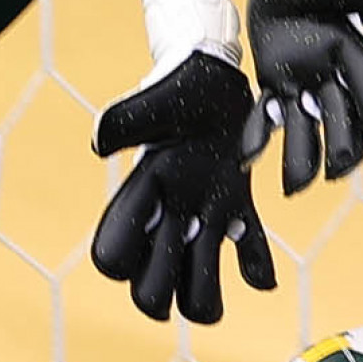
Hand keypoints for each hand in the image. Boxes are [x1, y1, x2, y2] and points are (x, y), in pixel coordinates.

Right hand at [91, 51, 275, 323]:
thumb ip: (127, 120)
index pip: (113, 252)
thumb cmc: (183, 80)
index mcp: (144, 192)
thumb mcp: (156, 101)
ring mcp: (202, 212)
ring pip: (195, 284)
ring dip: (207, 295)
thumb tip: (99, 145)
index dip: (123, 262)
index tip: (148, 239)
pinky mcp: (235, 202)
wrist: (215, 66)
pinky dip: (256, 270)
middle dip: (165, 293)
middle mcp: (168, 213)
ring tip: (229, 282)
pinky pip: (247, 251)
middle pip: (150, 286)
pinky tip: (263, 274)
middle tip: (192, 273)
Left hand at [240, 0, 362, 192]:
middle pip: (346, 122)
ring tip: (292, 186)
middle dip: (344, 149)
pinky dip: (261, 135)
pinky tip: (248, 157)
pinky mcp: (276, 82)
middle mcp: (332, 73)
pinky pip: (270, 115)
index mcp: (352, 48)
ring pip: (310, 129)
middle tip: (335, 172)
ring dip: (304, 159)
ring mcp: (304, 81)